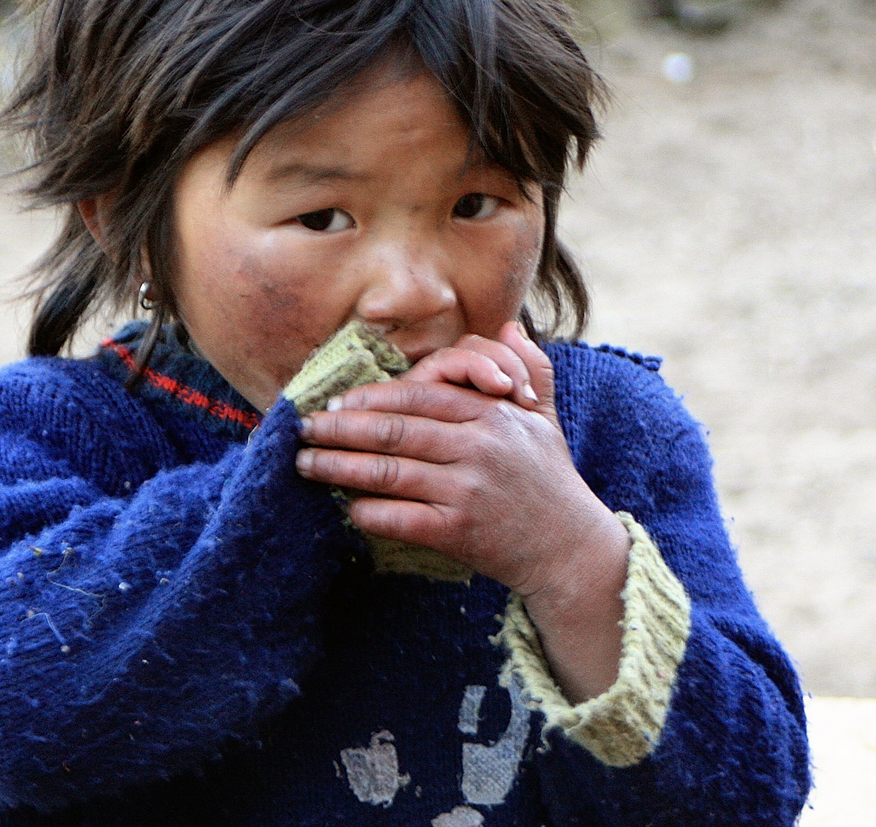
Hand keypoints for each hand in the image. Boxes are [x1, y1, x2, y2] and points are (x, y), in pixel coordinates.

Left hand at [296, 322, 629, 700]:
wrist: (571, 550)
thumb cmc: (550, 480)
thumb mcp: (545, 419)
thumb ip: (528, 369)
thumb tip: (510, 324)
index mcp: (490, 416)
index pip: (417, 397)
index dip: (369, 397)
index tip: (334, 400)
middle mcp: (477, 448)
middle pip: (392, 431)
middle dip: (339, 428)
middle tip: (304, 428)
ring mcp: (466, 491)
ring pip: (386, 473)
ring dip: (337, 467)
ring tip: (306, 464)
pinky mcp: (458, 532)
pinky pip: (399, 517)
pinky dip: (367, 512)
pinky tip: (346, 507)